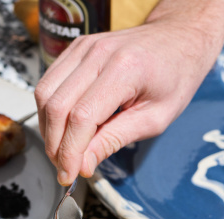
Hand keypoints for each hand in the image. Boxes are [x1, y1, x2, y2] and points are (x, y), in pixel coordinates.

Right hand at [34, 6, 223, 184]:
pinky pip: (49, 82)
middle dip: (55, 145)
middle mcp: (99, 53)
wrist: (178, 39)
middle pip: (57, 106)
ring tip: (63, 153)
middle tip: (65, 169)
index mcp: (125, 69)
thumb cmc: (175, 76)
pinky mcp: (77, 49)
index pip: (81, 117)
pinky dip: (50, 111)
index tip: (69, 175)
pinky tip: (63, 130)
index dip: (70, 152)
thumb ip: (115, 140)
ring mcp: (84, 47)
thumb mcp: (155, 119)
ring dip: (48, 130)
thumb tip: (83, 164)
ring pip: (45, 93)